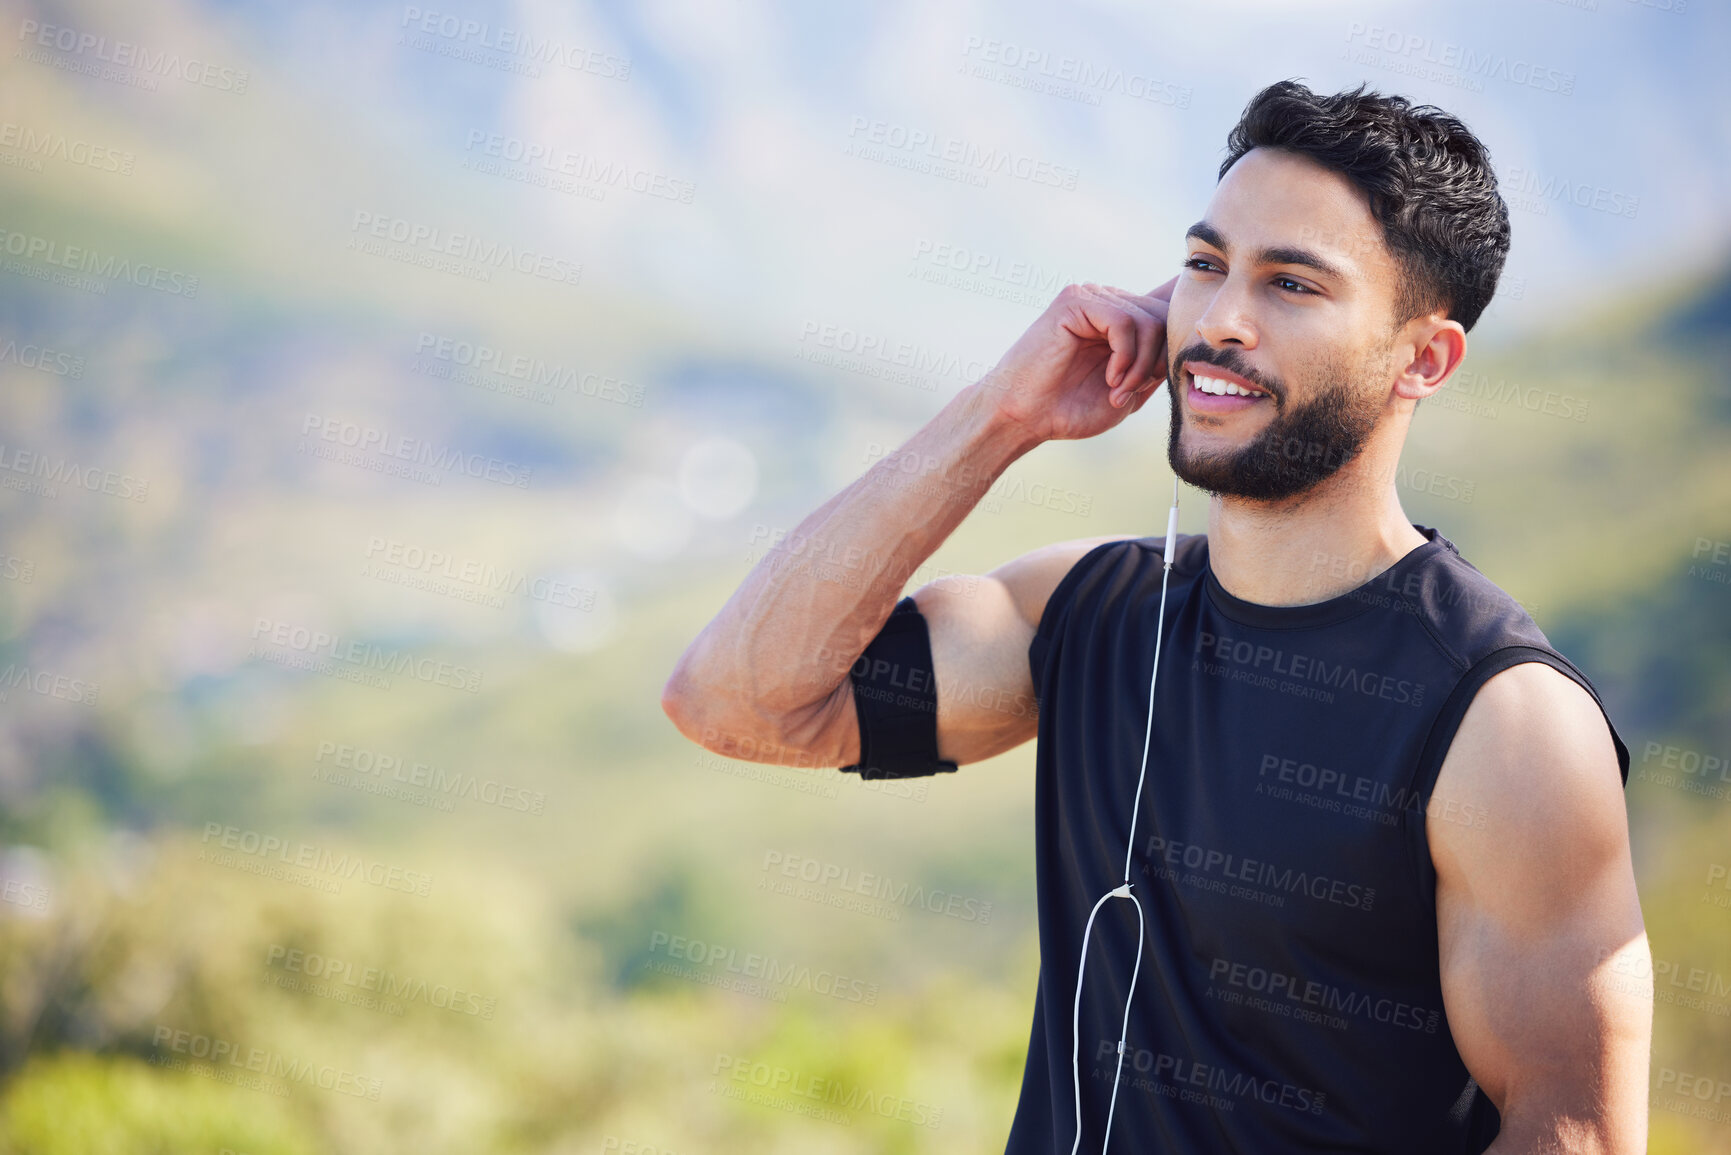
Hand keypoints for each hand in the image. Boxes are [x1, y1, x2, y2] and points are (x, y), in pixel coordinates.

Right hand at [976, 277, 1176, 444]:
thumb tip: (1192, 337)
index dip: (1184, 317)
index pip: (1166, 303)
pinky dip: (1126, 356)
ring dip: (1141, 364)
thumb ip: (1158, 362)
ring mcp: (1091, 297)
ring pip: (1149, 320)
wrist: (1024, 417)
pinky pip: (1125, 321)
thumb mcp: (1131, 388)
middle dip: (1159, 359)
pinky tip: (1110, 377)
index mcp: (1120, 318)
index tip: (1197, 338)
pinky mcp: (1075, 301)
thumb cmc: (1069, 408)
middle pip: (1165, 314)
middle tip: (1133, 390)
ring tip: (1118, 390)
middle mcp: (1107, 301)